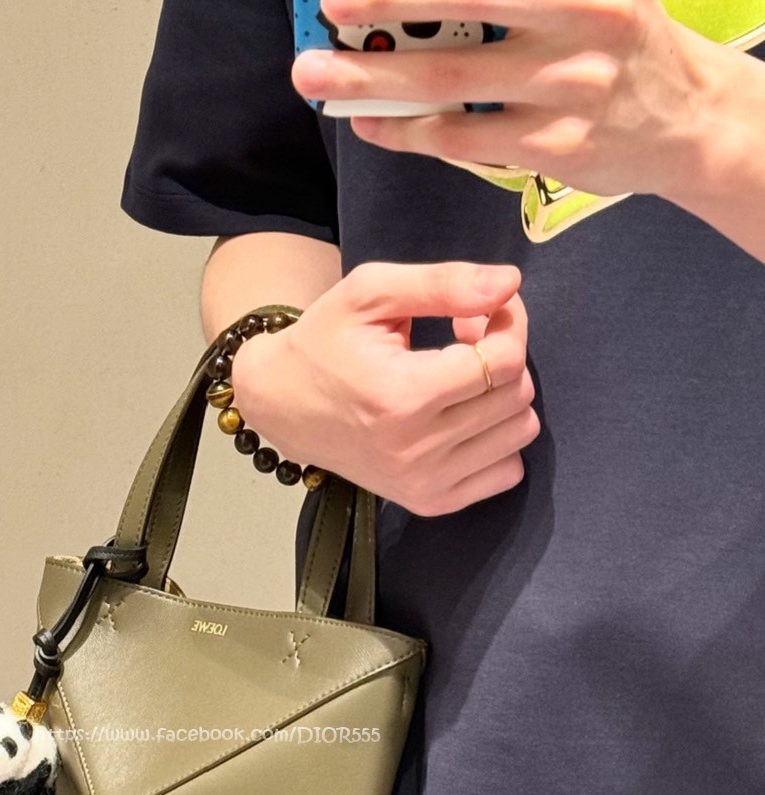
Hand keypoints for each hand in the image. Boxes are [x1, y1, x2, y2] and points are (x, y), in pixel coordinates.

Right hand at [230, 260, 539, 517]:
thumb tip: (510, 284)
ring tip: (461, 380)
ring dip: (503, 397)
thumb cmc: (325, 342)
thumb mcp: (370, 292)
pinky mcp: (430, 502)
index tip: (476, 313)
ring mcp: (425, 483)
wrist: (283, 405)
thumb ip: (443, 283)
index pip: (504, 360)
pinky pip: (507, 472)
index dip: (505, 323)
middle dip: (502, 355)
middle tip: (462, 341)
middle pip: (516, 395)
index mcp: (401, 396)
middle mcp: (416, 450)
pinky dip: (498, 441)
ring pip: (520, 432)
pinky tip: (463, 419)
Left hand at [291, 0, 720, 201]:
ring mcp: (566, 93)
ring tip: (318, 80)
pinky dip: (409, 132)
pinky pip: (463, 140)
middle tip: (324, 14)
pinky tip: (371, 124)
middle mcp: (579, 27)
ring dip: (375, 83)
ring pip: (451, 88)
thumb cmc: (621, 44)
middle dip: (383, 14)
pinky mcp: (553, 150)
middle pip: (461, 16)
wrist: (690, 121)